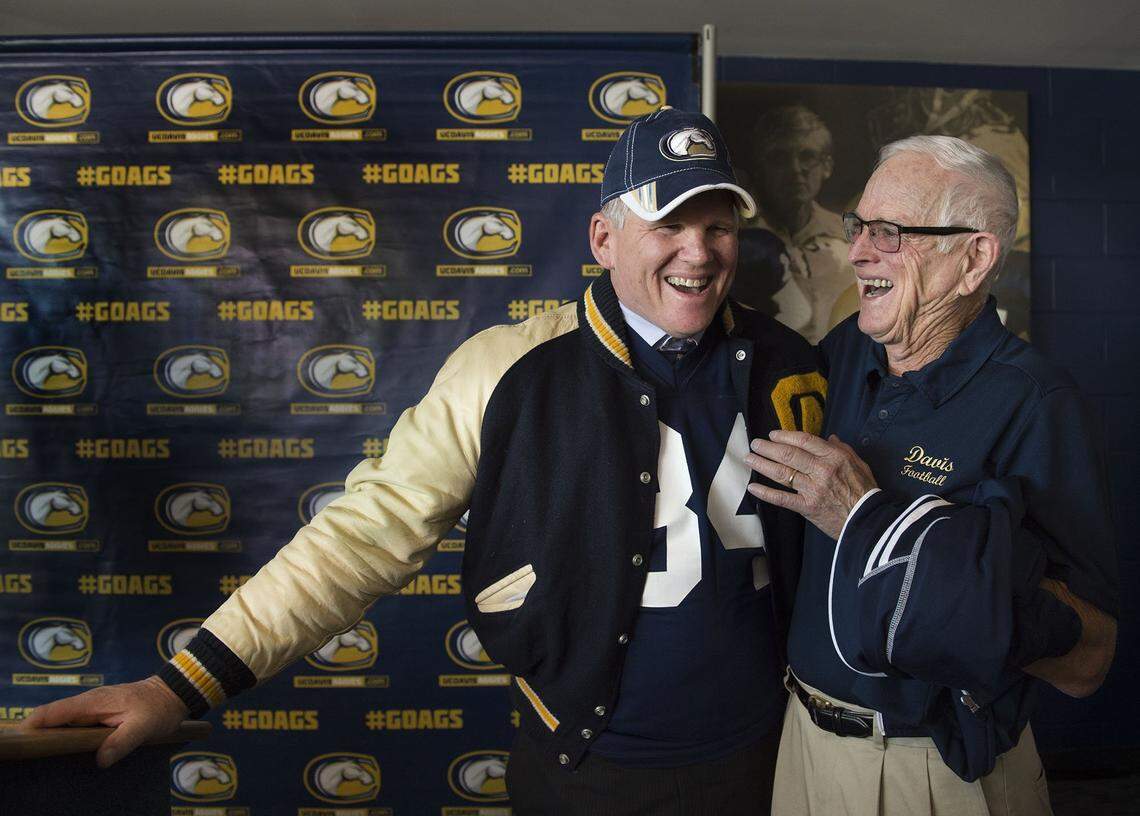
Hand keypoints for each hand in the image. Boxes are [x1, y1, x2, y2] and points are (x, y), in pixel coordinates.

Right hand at [18, 675, 188, 767]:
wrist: (173, 692)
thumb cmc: (158, 707)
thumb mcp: (144, 726)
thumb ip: (121, 742)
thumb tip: (100, 760)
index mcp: (92, 703)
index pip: (52, 712)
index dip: (32, 725)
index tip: (21, 741)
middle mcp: (87, 703)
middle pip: (52, 718)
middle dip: (37, 733)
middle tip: (31, 755)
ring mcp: (92, 707)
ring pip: (63, 722)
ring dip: (52, 736)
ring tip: (44, 756)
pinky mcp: (99, 713)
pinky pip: (76, 725)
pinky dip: (67, 735)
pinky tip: (67, 751)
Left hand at [745, 430, 877, 538]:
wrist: (869, 520)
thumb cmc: (865, 491)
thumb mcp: (859, 464)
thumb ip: (842, 449)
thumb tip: (829, 438)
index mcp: (834, 457)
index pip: (804, 440)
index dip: (785, 435)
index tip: (773, 434)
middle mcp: (821, 470)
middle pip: (789, 454)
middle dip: (768, 448)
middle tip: (755, 444)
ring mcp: (813, 489)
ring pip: (782, 473)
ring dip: (762, 464)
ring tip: (749, 458)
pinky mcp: (807, 507)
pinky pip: (782, 499)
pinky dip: (765, 493)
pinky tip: (752, 488)